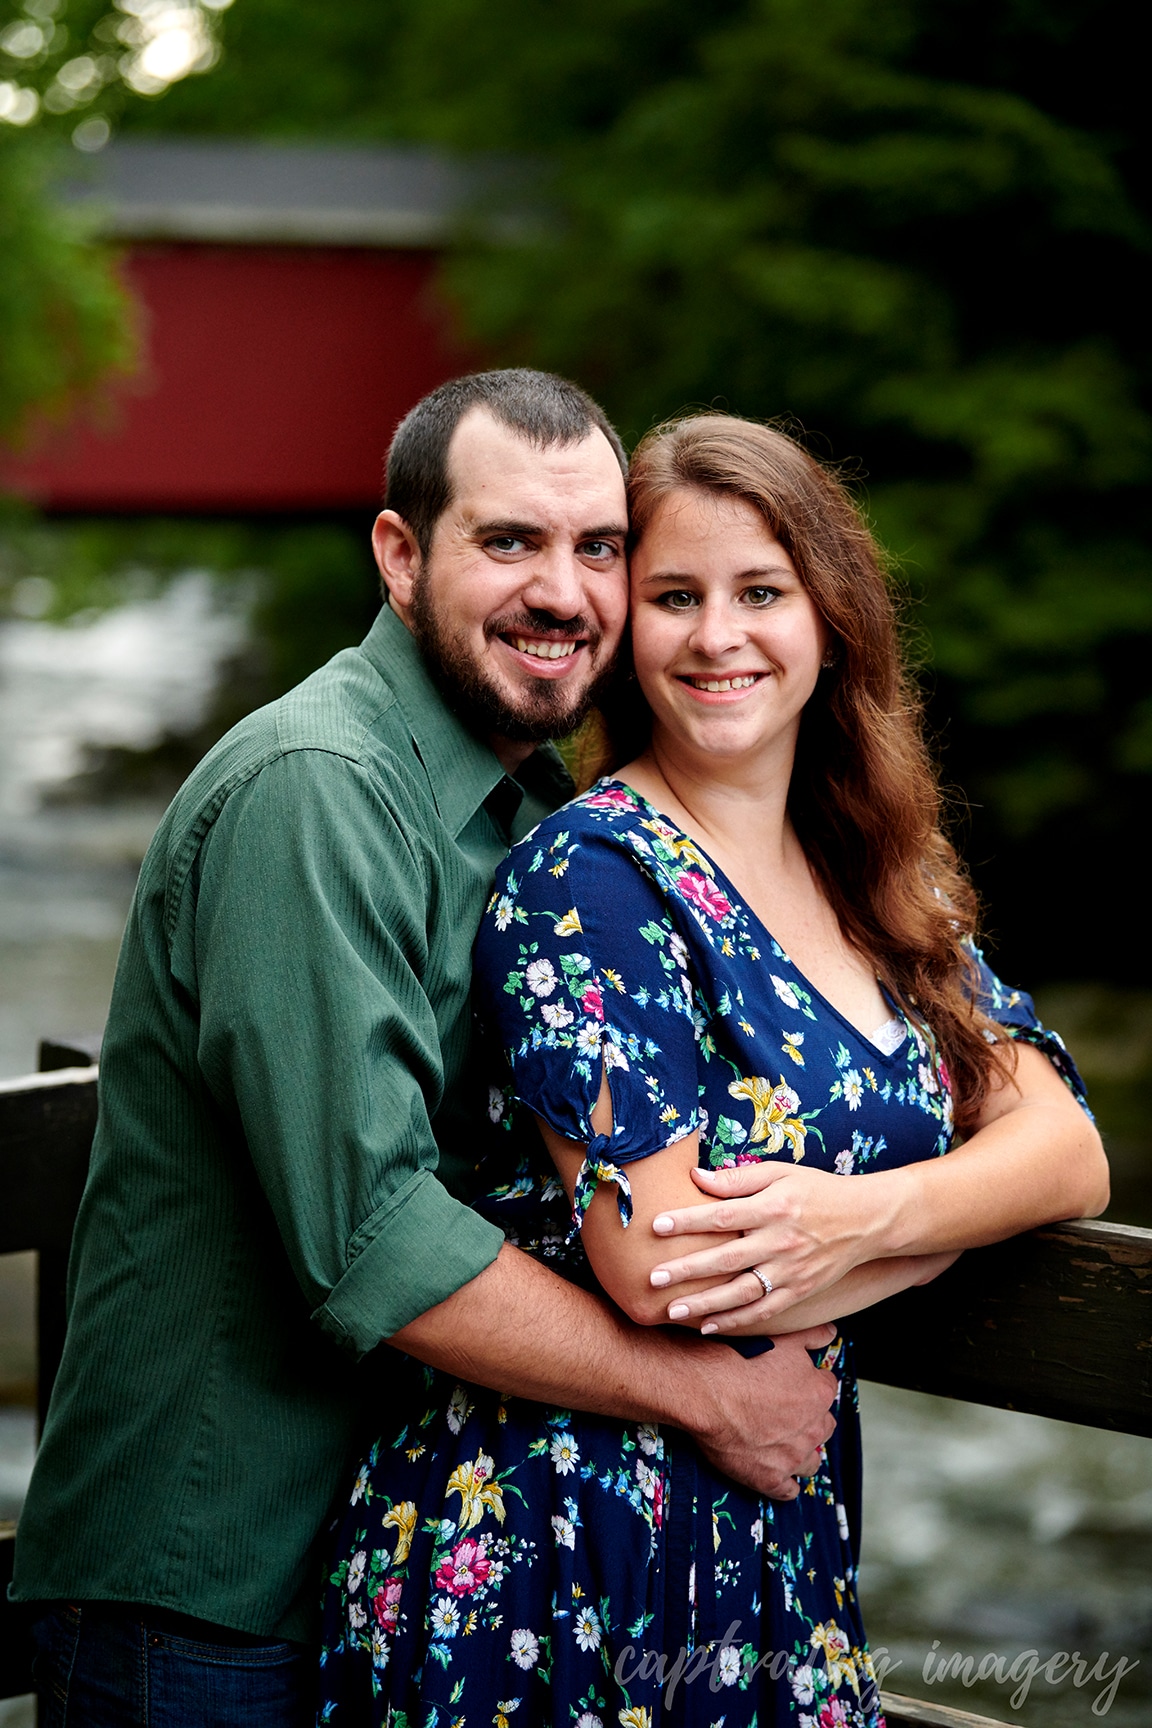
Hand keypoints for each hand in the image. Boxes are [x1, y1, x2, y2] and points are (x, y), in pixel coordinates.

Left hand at [649, 1161, 894, 1326]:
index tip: (657, 1225)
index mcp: (774, 1207)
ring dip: (705, 1303)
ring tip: (672, 1309)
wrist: (866, 1219)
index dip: (688, 1221)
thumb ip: (737, 1178)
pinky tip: (708, 1326)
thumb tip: (695, 1176)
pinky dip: (736, 1321)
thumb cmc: (817, 1191)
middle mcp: (781, 1241)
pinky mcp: (800, 1291)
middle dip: (687, 1270)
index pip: (722, 1216)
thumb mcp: (780, 1173)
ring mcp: (791, 1270)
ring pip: (742, 1292)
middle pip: (726, 1259)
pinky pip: (763, 1311)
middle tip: (653, 1278)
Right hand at [689, 1323, 839, 1499]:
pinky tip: (773, 1472)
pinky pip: (788, 1490)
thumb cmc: (741, 1359)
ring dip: (800, 1453)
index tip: (792, 1383)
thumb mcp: (784, 1336)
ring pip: (811, 1461)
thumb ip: (814, 1334)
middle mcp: (813, 1426)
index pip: (826, 1389)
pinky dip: (783, 1483)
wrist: (706, 1390)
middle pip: (823, 1426)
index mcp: (819, 1392)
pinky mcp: (771, 1478)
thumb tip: (831, 1332)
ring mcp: (793, 1456)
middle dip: (808, 1421)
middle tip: (783, 1412)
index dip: (809, 1385)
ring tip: (780, 1443)